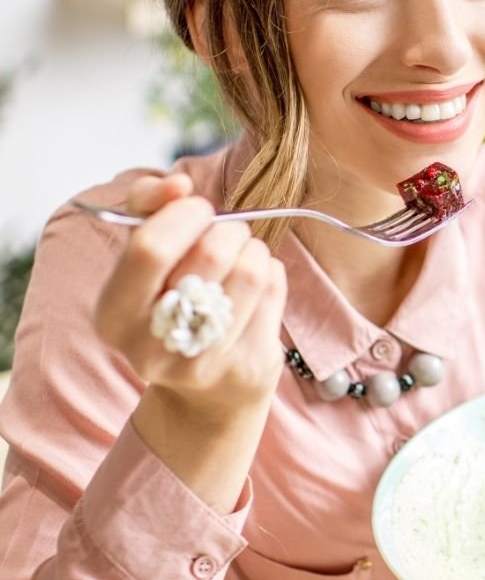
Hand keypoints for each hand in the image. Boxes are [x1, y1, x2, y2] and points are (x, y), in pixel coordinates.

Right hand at [94, 173, 286, 510]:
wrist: (204, 394)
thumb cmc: (171, 304)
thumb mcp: (143, 260)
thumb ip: (147, 207)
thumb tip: (177, 184)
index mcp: (114, 316)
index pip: (150, 248)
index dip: (183, 215)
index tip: (197, 208)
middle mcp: (153, 347)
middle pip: (210, 254)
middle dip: (228, 229)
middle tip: (227, 235)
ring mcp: (204, 362)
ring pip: (251, 269)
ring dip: (253, 249)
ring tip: (243, 257)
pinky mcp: (249, 366)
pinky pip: (275, 289)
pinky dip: (271, 272)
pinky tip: (257, 285)